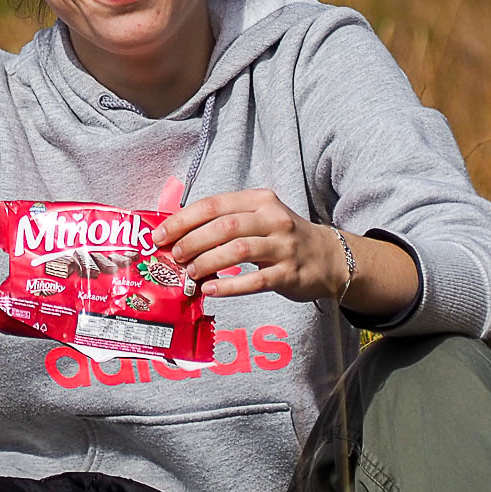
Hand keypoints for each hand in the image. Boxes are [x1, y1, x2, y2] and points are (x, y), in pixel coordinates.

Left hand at [152, 189, 350, 302]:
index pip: (213, 205)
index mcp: (259, 201)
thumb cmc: (282, 238)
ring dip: (208, 262)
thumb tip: (178, 235)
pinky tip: (211, 290)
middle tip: (174, 256)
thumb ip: (225, 222)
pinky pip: (255, 280)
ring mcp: (283, 246)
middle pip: (224, 226)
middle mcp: (273, 219)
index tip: (160, 235)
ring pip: (238, 250)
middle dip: (192, 241)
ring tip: (190, 274)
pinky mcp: (289, 273)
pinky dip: (229, 286)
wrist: (329, 258)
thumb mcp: (259, 219)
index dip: (183, 220)